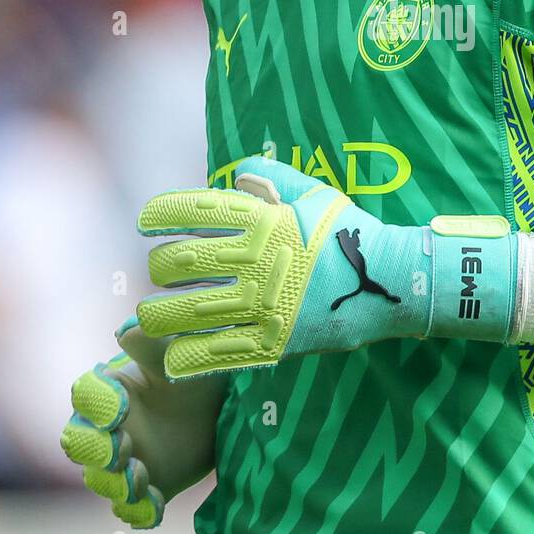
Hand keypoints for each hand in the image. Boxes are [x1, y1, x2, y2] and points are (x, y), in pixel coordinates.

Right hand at [60, 321, 227, 526]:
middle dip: (95, 450)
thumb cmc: (196, 372)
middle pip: (79, 444)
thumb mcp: (179, 354)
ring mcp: (124, 462)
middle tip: (123, 448)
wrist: (228, 408)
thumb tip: (127, 330)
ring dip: (115, 483)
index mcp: (110, 389)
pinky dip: (139, 512)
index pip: (86, 396)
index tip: (121, 408)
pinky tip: (156, 504)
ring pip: (100, 480)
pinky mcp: (146, 489)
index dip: (97, 405)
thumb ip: (152, 344)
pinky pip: (131, 510)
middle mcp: (107, 428)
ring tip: (142, 477)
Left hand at [135, 155, 517, 378]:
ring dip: (157, 315)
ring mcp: (261, 302)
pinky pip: (216, 352)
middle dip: (157, 266)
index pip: (196, 209)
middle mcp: (254, 259)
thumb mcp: (314, 195)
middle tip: (155, 273)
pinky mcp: (271, 341)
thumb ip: (273, 178)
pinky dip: (186, 357)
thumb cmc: (350, 233)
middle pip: (180, 260)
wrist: (389, 281)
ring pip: (188, 309)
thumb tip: (237, 174)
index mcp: (262, 219)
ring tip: (146, 318)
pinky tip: (170, 358)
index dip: (161, 213)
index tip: (145, 221)